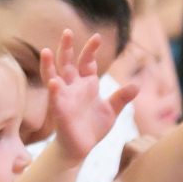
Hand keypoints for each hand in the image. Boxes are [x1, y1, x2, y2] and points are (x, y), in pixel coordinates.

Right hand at [43, 29, 138, 162]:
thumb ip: (121, 98)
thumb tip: (137, 86)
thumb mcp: (110, 111)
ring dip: (49, 65)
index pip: (87, 62)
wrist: (80, 149)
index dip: (90, 49)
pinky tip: (54, 82)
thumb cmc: (93, 128)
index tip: (96, 37)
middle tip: (66, 32)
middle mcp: (72, 88)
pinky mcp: (60, 112)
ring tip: (46, 51)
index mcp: (86, 84)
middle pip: (67, 64)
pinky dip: (55, 91)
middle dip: (66, 48)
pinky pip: (56, 100)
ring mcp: (64, 98)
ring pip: (54, 77)